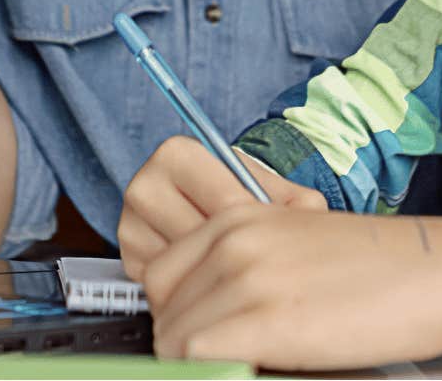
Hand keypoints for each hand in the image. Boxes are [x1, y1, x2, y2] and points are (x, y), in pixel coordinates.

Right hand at [118, 137, 324, 282]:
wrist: (213, 205)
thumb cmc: (244, 193)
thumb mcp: (273, 188)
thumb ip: (294, 200)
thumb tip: (311, 216)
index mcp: (176, 154)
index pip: (225, 204)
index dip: (260, 230)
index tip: (276, 244)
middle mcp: (144, 186)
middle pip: (203, 240)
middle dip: (238, 255)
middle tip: (264, 263)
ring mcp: (131, 226)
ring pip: (186, 268)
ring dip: (216, 275)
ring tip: (240, 268)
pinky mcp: (129, 260)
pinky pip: (171, 287)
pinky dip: (197, 287)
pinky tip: (214, 277)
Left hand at [142, 207, 441, 368]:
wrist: (440, 273)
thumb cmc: (381, 269)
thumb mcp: (295, 245)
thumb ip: (243, 268)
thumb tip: (207, 317)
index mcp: (237, 219)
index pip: (159, 274)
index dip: (176, 313)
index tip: (204, 333)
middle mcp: (233, 242)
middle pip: (162, 308)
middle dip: (183, 340)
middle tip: (226, 355)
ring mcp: (248, 279)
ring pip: (175, 339)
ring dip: (199, 361)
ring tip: (245, 363)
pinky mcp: (268, 320)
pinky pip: (199, 357)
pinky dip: (213, 371)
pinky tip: (253, 369)